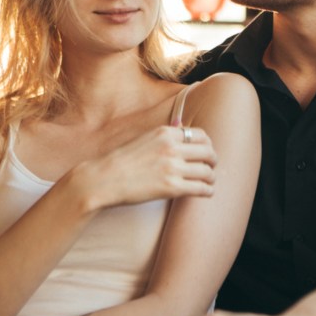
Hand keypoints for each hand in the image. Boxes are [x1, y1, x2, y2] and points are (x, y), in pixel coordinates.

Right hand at [84, 124, 217, 209]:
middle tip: (211, 168)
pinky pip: (201, 188)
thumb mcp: (145, 138)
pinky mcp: (172, 187)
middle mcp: (172, 148)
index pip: (201, 135)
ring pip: (208, 171)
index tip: (206, 153)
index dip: (208, 145)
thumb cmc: (121, 160)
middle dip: (213, 161)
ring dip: (212, 177)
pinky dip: (208, 190)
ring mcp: (173, 167)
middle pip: (208, 152)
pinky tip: (206, 192)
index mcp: (166, 133)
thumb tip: (181, 124)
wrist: (102, 179)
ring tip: (209, 182)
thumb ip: (166, 134)